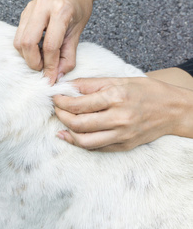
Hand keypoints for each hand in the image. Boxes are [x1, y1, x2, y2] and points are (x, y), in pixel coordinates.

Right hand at [14, 0, 94, 83]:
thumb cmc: (79, 8)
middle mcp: (43, 6)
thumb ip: (69, 55)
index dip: (50, 65)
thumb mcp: (78, 31)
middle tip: (43, 69)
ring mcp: (30, 8)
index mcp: (61, 10)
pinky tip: (37, 49)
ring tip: (41, 59)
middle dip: (33, 62)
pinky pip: (19, 35)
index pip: (50, 45)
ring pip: (19, 40)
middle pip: (28, 43)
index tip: (50, 79)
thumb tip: (56, 76)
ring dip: (27, 56)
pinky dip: (26, 47)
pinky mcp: (24, 11)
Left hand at [53, 77, 186, 150]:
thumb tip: (66, 84)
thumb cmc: (147, 91)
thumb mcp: (119, 80)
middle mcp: (119, 118)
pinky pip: (96, 148)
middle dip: (61, 115)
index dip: (60, 101)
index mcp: (116, 98)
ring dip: (68, 132)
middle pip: (78, 123)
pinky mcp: (125, 145)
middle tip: (57, 108)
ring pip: (84, 141)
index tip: (55, 97)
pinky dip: (80, 142)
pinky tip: (70, 135)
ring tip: (62, 123)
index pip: (78, 104)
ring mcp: (122, 135)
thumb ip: (91, 84)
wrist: (175, 110)